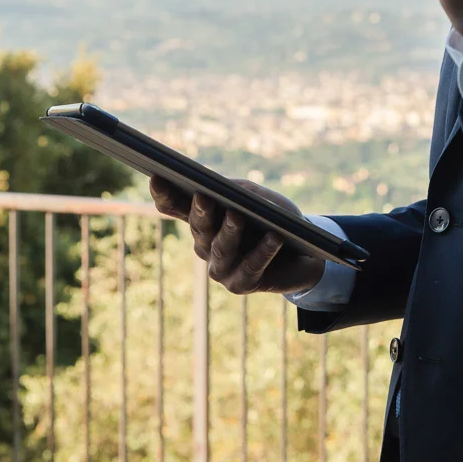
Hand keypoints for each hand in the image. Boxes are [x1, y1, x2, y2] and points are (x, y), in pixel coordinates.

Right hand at [149, 176, 324, 296]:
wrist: (306, 254)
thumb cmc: (276, 220)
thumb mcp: (260, 198)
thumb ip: (240, 191)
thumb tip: (226, 189)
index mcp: (203, 220)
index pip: (175, 207)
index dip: (164, 194)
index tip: (156, 176)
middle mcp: (205, 245)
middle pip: (198, 227)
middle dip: (200, 211)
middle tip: (203, 196)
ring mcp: (220, 268)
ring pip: (220, 247)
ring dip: (230, 231)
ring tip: (238, 215)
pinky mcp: (240, 285)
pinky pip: (250, 267)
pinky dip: (263, 251)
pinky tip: (274, 238)